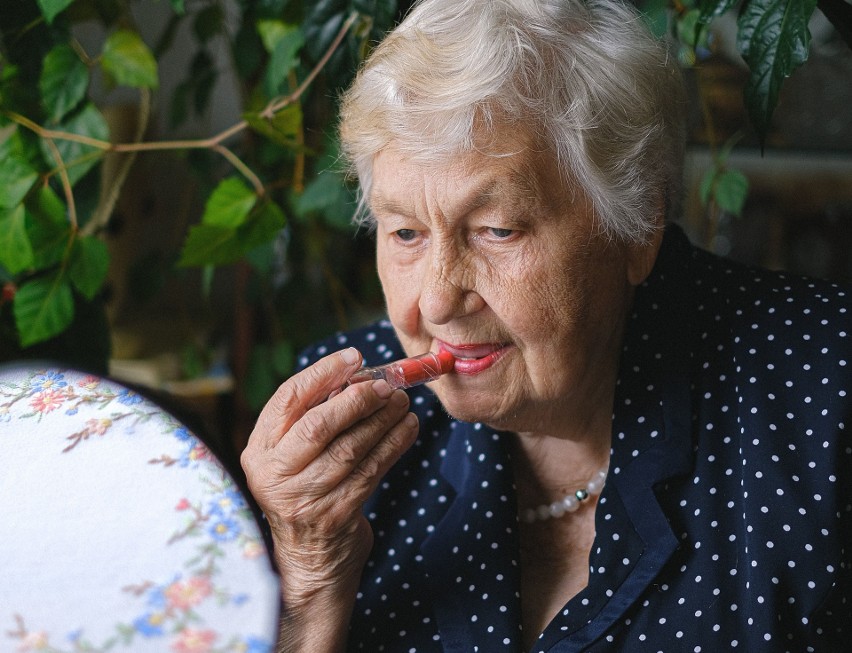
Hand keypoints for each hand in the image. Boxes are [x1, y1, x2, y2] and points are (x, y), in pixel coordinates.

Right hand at [241, 347, 418, 646]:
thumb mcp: (295, 458)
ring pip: (350, 448)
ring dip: (382, 421)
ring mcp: (303, 498)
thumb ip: (313, 419)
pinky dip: (393, 446)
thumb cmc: (309, 493)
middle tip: (387, 385)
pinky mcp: (334, 516)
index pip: (288, 399)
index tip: (354, 357)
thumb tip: (359, 374)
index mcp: (260, 450)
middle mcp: (274, 474)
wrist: (312, 562)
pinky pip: (371, 472)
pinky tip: (408, 430)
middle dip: (357, 399)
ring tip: (403, 403)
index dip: (323, 373)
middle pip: (318, 424)